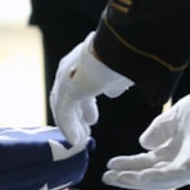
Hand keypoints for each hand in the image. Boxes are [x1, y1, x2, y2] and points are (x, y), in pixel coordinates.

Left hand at [49, 31, 133, 145]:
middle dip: (78, 115)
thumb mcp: (120, 73)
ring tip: (81, 140)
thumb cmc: (125, 55)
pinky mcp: (67, 90)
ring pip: (65, 108)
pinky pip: (65, 115)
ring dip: (73, 125)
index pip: (79, 86)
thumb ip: (115, 83)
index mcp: (83, 62)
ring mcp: (66, 79)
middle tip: (86, 129)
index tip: (92, 118)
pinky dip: (70, 129)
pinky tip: (77, 142)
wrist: (120, 47)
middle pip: (70, 98)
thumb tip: (112, 91)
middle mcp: (70, 69)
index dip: (86, 105)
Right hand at [103, 82, 189, 189]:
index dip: (128, 165)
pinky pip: (179, 174)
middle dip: (129, 178)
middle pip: (151, 175)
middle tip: (107, 178)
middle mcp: (183, 161)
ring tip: (120, 179)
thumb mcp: (176, 116)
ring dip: (140, 180)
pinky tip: (144, 176)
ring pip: (163, 179)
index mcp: (175, 150)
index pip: (148, 163)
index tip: (109, 165)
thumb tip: (142, 143)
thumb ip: (160, 129)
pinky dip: (161, 176)